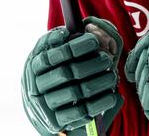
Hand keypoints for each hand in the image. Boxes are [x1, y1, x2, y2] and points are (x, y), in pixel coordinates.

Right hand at [22, 17, 123, 134]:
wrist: (44, 104)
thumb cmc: (56, 69)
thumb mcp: (55, 52)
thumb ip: (68, 39)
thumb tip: (92, 28)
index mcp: (35, 64)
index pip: (53, 54)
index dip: (75, 47)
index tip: (94, 40)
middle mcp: (36, 85)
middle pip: (67, 73)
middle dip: (92, 64)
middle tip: (108, 58)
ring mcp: (45, 104)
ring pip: (75, 92)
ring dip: (99, 82)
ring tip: (113, 75)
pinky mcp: (56, 121)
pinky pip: (79, 113)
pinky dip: (98, 103)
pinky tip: (112, 94)